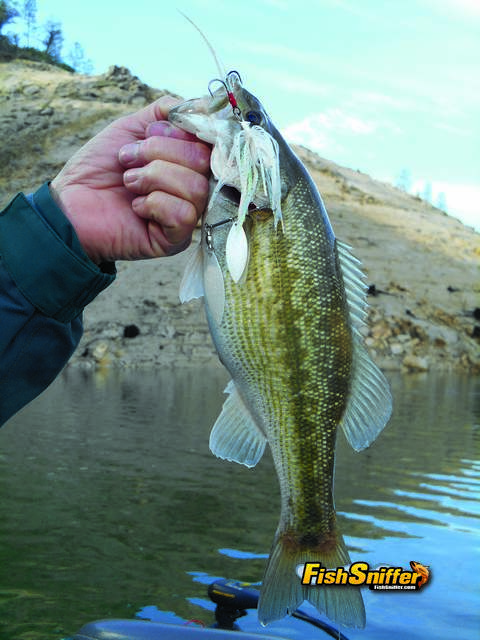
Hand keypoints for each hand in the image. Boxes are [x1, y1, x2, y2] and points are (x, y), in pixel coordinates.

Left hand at [51, 95, 210, 263]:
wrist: (70, 202)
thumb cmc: (100, 167)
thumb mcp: (132, 127)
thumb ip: (168, 112)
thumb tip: (204, 105)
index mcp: (188, 162)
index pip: (211, 141)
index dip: (184, 131)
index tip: (150, 132)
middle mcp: (194, 188)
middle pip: (203, 161)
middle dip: (159, 152)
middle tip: (128, 158)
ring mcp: (188, 216)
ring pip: (195, 187)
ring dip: (153, 177)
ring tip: (129, 182)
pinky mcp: (176, 240)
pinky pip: (183, 214)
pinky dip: (154, 204)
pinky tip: (135, 207)